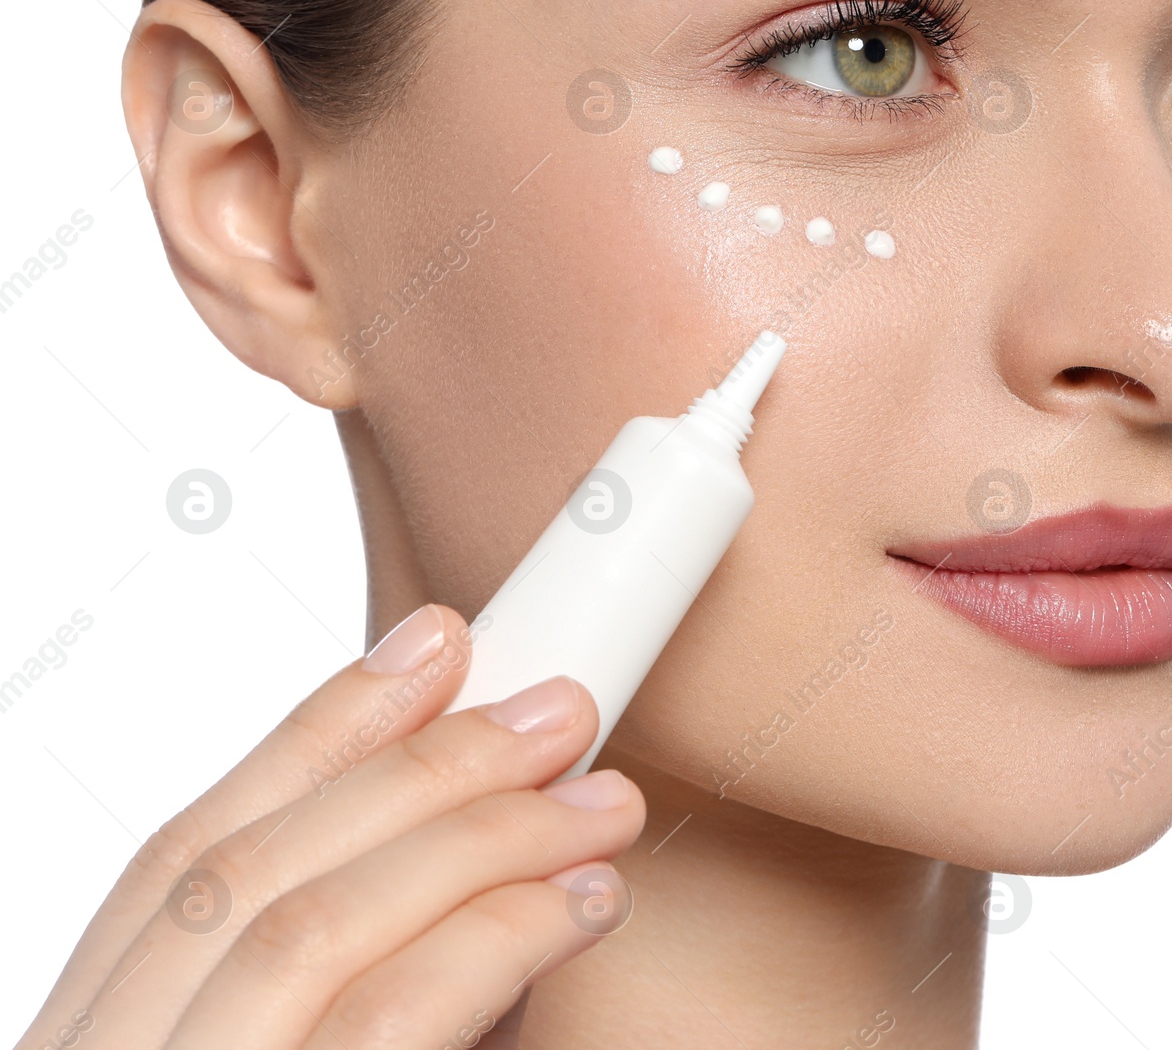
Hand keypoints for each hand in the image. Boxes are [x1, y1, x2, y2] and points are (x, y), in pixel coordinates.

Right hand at [19, 604, 644, 1048]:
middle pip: (246, 869)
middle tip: (561, 706)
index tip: (433, 640)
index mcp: (92, 1039)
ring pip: (311, 926)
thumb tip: (461, 849)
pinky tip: (583, 904)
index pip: (181, 855)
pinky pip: (389, 1021)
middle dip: (420, 764)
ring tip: (600, 800)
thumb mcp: (279, 1046)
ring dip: (479, 836)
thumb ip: (336, 971)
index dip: (315, 728)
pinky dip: (496, 940)